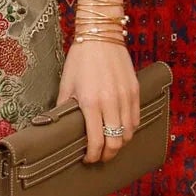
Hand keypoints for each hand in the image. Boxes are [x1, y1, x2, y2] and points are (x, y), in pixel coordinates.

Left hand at [58, 40, 139, 163]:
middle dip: (108, 155)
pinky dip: (129, 129)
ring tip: (109, 143)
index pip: (96, 141)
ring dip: (119, 143)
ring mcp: (126, 97)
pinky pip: (136, 118)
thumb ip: (63, 109)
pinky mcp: (136, 91)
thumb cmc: (80, 60)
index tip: (87, 159)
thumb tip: (59, 127)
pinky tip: (120, 129)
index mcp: (91, 103)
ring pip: (128, 133)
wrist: (101, 36)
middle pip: (116, 142)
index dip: (93, 156)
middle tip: (100, 156)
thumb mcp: (66, 85)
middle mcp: (111, 102)